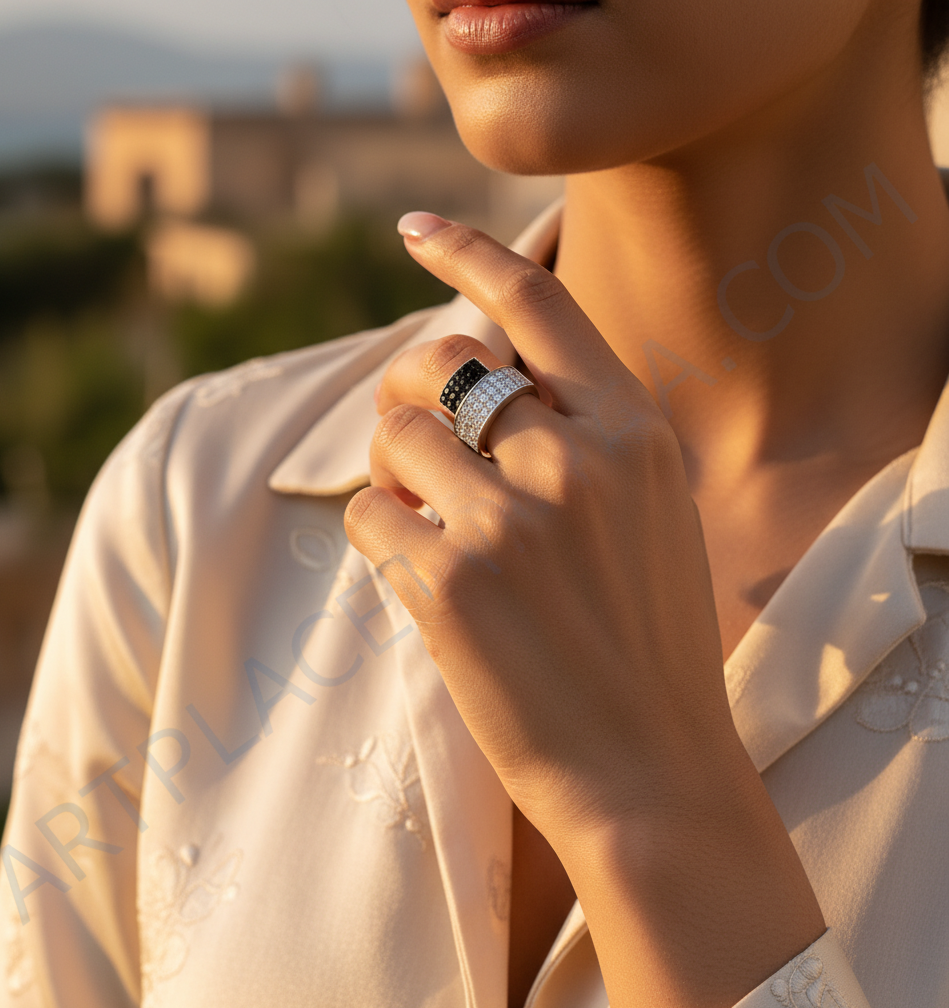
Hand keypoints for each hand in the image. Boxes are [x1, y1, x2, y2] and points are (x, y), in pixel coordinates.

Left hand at [344, 212, 824, 1007]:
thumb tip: (479, 378)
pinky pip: (368, 513)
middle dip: (405, 386)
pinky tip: (417, 576)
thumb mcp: (646, 512)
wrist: (649, 769)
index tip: (414, 228)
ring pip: (395, 434)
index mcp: (633, 430)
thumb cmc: (644, 642)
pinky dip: (377, 534)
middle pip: (440, 359)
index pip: (541, 304)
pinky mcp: (449, 582)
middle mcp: (575, 457)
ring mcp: (511, 518)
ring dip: (392, 471)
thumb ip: (580, 437)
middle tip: (411, 435)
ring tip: (425, 524)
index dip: (469, 253)